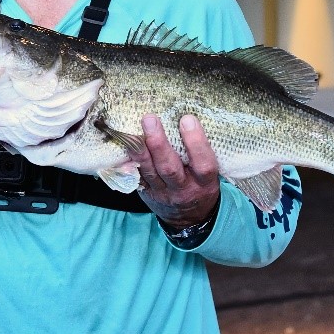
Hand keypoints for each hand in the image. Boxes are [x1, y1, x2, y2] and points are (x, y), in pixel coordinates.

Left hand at [130, 113, 220, 228]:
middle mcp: (183, 189)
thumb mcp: (210, 174)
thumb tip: (188, 116)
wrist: (190, 218)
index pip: (204, 164)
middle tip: (150, 119)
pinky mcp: (146, 193)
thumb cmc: (201, 184)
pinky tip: (123, 144)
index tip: (187, 119)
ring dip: (139, 149)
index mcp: (204, 183)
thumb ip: (201, 153)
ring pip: (149, 172)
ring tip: (132, 129)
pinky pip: (135, 176)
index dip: (196, 143)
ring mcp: (162, 193)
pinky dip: (129, 160)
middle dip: (159, 143)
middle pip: (170, 168)